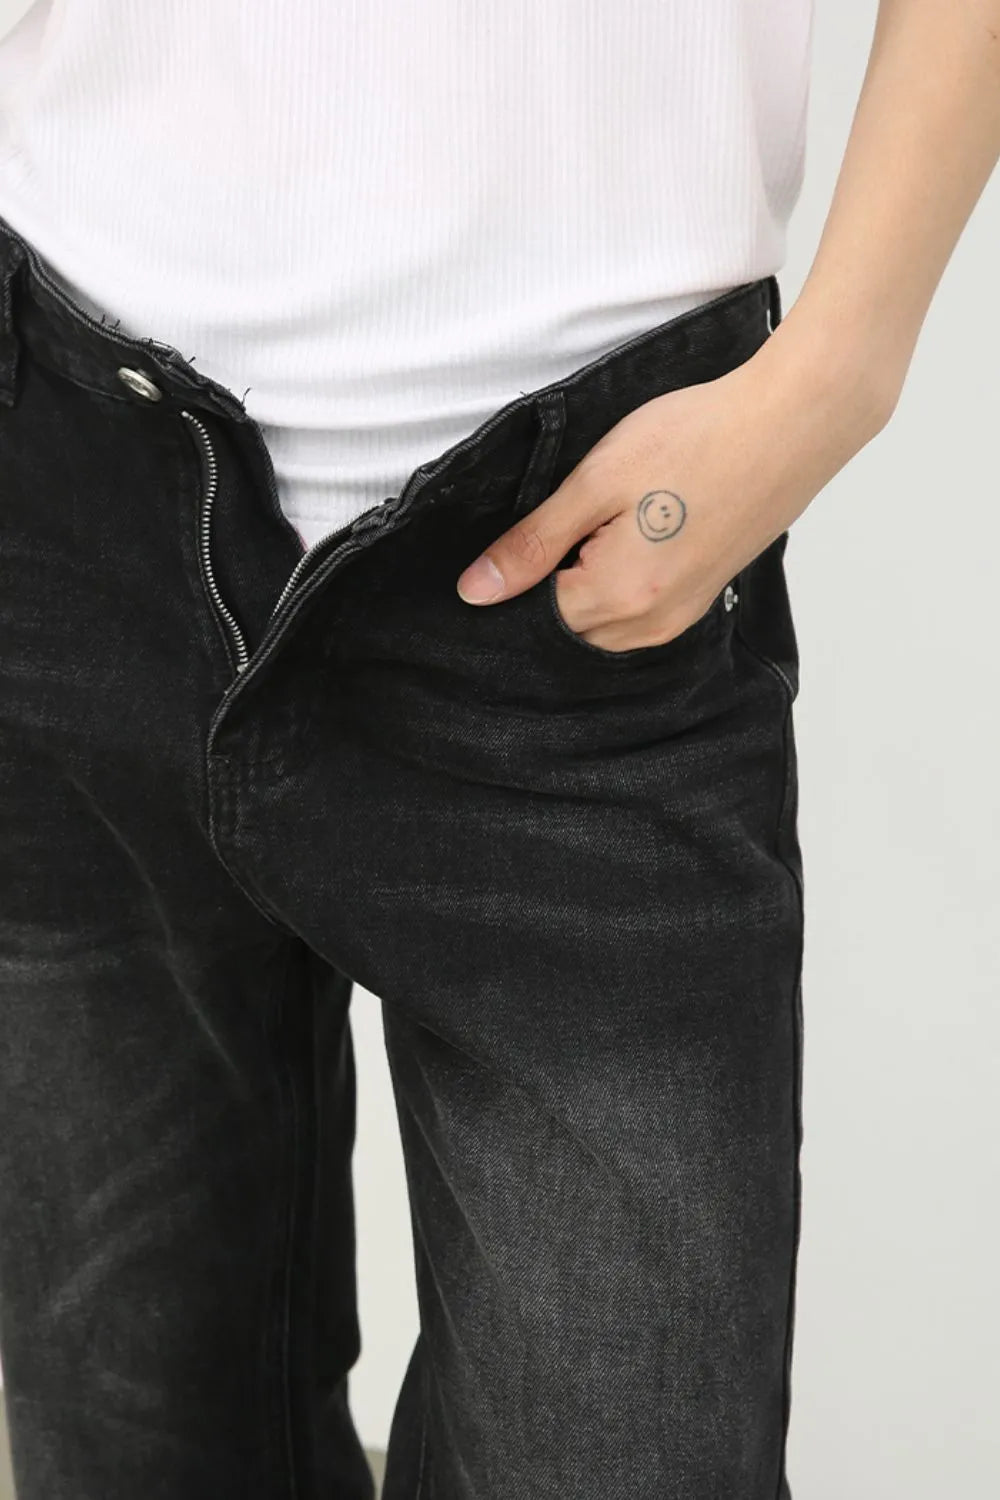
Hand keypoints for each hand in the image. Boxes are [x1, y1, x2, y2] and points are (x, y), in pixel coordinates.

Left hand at [456, 326, 891, 651]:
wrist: (791, 424)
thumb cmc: (698, 439)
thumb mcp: (595, 482)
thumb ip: (533, 543)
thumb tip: (477, 591)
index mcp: (619, 597)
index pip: (532, 618)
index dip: (513, 579)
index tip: (521, 534)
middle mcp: (651, 624)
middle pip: (567, 629)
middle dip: (548, 587)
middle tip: (562, 519)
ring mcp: (682, 615)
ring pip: (602, 625)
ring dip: (584, 586)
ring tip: (600, 520)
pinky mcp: (702, 597)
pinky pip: (637, 614)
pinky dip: (617, 585)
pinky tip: (627, 533)